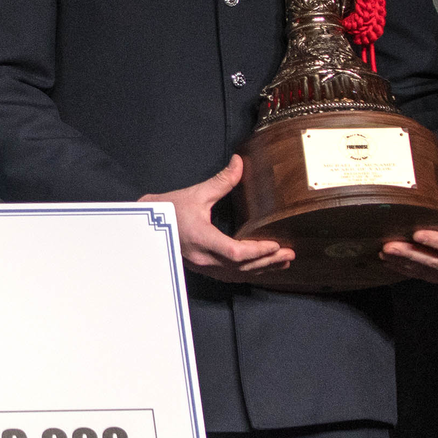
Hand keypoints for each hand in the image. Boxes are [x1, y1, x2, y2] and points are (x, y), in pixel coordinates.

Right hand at [143, 155, 294, 281]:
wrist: (147, 225)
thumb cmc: (169, 210)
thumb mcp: (196, 193)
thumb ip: (222, 181)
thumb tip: (239, 162)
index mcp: (202, 239)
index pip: (235, 252)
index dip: (257, 251)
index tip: (275, 244)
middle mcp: (203, 258)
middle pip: (241, 267)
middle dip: (268, 262)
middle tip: (289, 254)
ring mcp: (203, 266)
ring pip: (237, 274)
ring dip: (262, 269)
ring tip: (283, 262)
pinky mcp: (203, 268)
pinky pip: (230, 275)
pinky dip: (249, 272)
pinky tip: (261, 268)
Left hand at [378, 198, 437, 288]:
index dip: (436, 241)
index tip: (416, 234)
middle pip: (436, 262)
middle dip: (411, 253)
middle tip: (390, 246)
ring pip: (426, 271)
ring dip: (404, 262)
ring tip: (385, 252)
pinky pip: (423, 275)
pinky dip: (406, 268)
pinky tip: (391, 261)